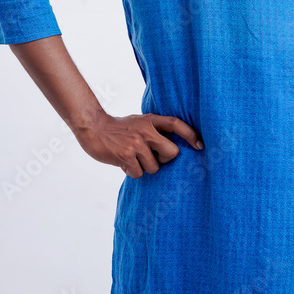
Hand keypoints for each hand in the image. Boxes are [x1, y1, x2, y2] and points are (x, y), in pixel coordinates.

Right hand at [72, 112, 203, 177]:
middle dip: (165, 161)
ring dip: (144, 167)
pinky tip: (124, 162)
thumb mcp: (139, 122)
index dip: (190, 134)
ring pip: (154, 168)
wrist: (93, 128)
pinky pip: (139, 173)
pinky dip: (132, 172)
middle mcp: (146, 131)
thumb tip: (172, 150)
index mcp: (151, 120)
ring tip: (132, 158)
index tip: (201, 145)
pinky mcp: (125, 155)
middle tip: (152, 158)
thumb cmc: (119, 128)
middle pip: (172, 153)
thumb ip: (153, 130)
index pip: (176, 124)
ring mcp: (136, 143)